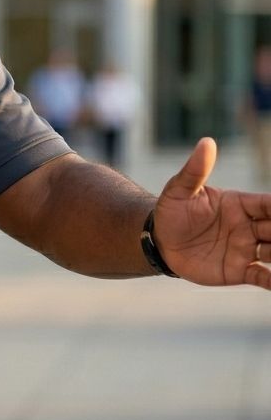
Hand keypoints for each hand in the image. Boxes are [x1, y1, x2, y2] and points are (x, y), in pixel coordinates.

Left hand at [154, 137, 270, 287]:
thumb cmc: (172, 212)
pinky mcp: (238, 270)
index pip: (269, 204)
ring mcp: (245, 249)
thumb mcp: (179, 190)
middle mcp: (249, 227)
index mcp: (240, 205)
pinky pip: (263, 277)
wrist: (159, 242)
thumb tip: (206, 142)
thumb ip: (195, 170)